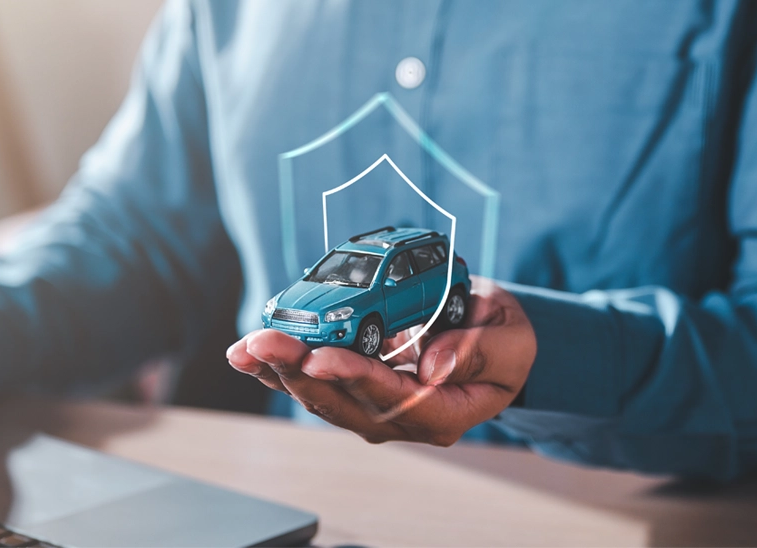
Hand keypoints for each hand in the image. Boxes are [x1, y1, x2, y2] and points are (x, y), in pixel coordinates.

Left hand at [226, 277, 534, 445]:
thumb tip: (429, 365)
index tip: (320, 357)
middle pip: (342, 401)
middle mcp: (400, 417)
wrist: (494, 344)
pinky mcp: (354, 389)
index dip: (353, 376)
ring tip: (246, 347)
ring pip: (319, 396)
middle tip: (264, 342)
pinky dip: (278, 367)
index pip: (391, 399)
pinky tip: (248, 353)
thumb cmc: (503, 341)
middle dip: (297, 371)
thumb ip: (475, 352)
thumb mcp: (510, 340)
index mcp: (442, 411)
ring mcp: (373, 407)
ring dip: (279, 371)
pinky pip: (313, 382)